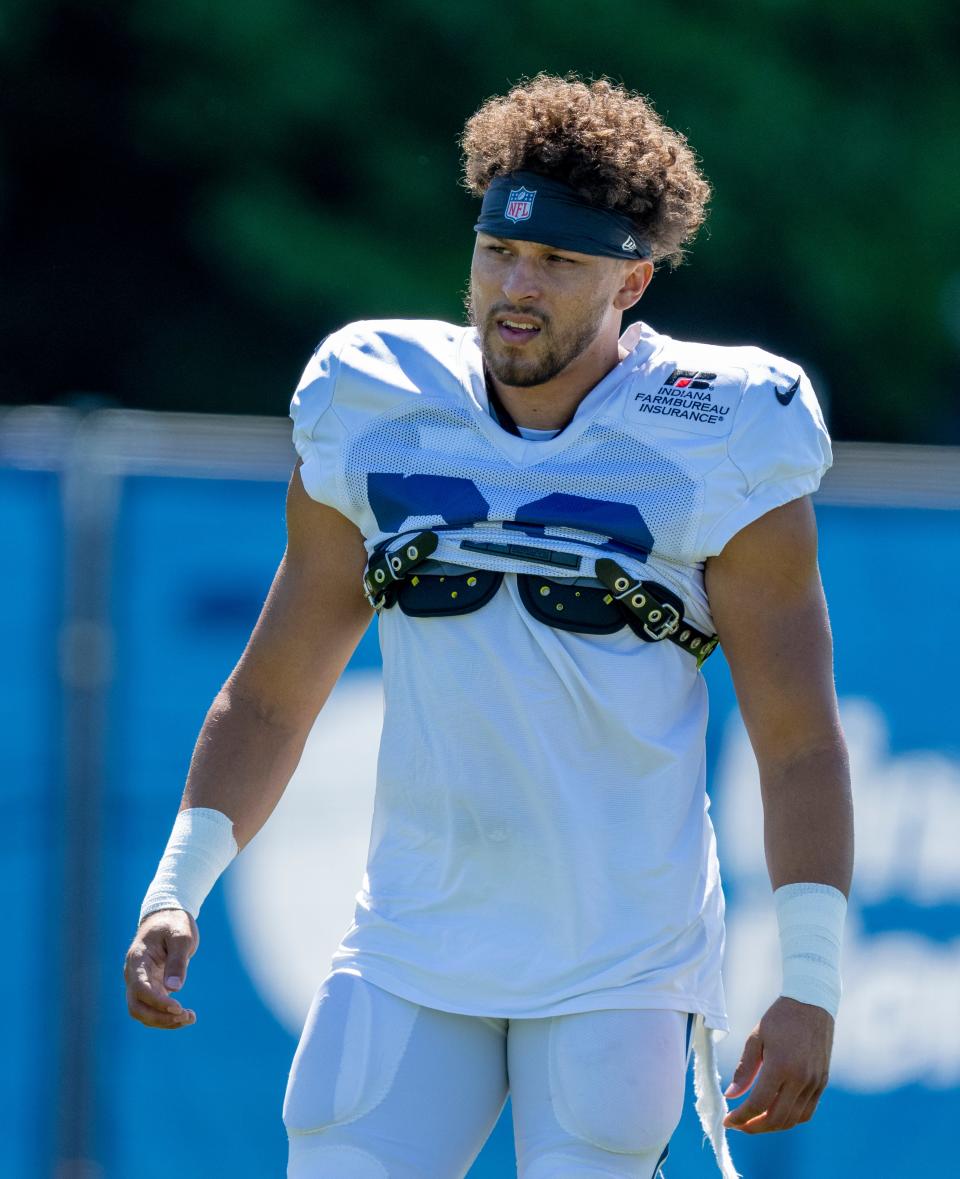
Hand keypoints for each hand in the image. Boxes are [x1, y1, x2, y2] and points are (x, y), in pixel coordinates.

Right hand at [123, 909, 199, 1029]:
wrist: (167, 917)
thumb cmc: (174, 923)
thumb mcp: (181, 936)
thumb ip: (177, 961)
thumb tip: (175, 990)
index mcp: (138, 959)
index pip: (140, 988)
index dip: (157, 1001)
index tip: (178, 1007)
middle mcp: (134, 974)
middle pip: (136, 1007)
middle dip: (159, 1017)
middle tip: (186, 1016)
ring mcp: (140, 982)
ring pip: (143, 1012)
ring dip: (164, 1020)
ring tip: (191, 1018)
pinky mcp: (150, 987)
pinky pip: (153, 1008)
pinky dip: (167, 1016)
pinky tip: (186, 1017)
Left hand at [722, 996, 833, 1133]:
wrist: (812, 1004)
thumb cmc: (780, 1019)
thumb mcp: (756, 1038)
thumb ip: (744, 1069)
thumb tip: (731, 1094)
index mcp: (780, 1066)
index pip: (758, 1103)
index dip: (741, 1117)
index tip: (728, 1121)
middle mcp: (800, 1079)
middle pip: (776, 1118)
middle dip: (754, 1127)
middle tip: (738, 1125)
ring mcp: (814, 1083)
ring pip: (793, 1120)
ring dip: (772, 1126)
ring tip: (754, 1122)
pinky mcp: (822, 1083)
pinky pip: (806, 1112)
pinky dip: (790, 1119)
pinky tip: (776, 1114)